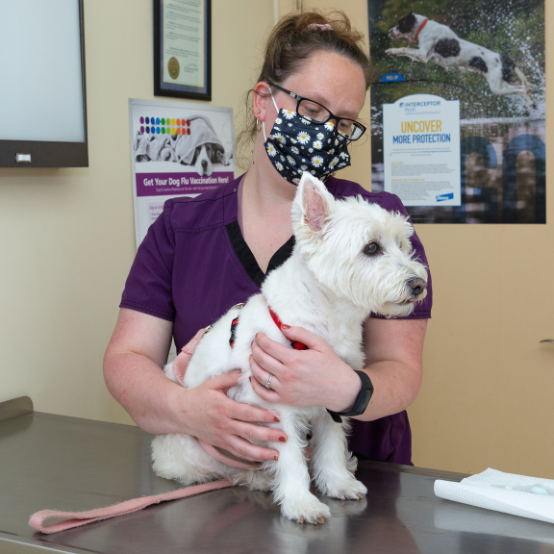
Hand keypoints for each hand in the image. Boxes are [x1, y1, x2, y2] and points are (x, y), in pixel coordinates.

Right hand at [170, 330, 286, 462]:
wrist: (179, 412)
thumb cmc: (198, 395)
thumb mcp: (213, 382)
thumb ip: (231, 377)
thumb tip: (247, 370)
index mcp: (224, 408)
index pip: (247, 413)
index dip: (263, 416)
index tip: (277, 417)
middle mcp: (224, 424)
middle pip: (249, 432)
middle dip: (268, 436)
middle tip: (284, 437)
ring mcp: (221, 437)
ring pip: (243, 448)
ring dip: (261, 453)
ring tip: (276, 455)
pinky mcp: (219, 444)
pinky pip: (235, 455)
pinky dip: (248, 460)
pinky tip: (260, 462)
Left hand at [249, 325, 361, 412]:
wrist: (340, 389)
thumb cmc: (331, 365)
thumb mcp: (320, 343)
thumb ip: (300, 333)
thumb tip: (283, 327)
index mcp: (294, 359)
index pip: (268, 346)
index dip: (260, 339)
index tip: (259, 335)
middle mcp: (286, 375)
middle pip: (261, 359)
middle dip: (254, 348)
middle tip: (255, 343)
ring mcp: (284, 389)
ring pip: (259, 375)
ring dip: (252, 364)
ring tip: (253, 357)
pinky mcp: (285, 399)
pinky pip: (263, 394)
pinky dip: (255, 385)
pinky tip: (253, 377)